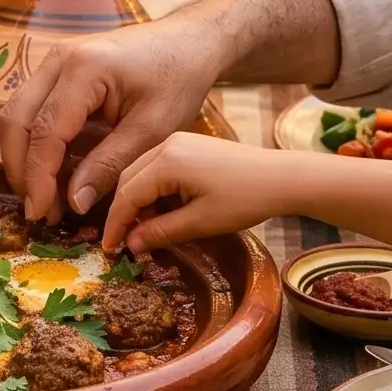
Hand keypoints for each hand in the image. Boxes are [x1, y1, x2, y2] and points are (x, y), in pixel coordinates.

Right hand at [0, 19, 227, 220]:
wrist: (189, 41)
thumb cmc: (178, 80)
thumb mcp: (152, 130)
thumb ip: (110, 165)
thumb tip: (74, 203)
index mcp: (85, 69)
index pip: (45, 132)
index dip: (38, 178)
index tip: (41, 214)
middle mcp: (58, 59)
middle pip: (16, 120)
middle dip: (22, 170)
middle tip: (39, 211)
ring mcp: (53, 60)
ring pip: (17, 114)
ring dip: (24, 157)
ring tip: (44, 196)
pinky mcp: (56, 68)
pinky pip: (32, 107)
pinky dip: (34, 141)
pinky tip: (52, 171)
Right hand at [104, 134, 296, 252]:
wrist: (282, 177)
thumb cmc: (245, 200)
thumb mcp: (200, 222)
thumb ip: (161, 232)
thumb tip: (130, 245)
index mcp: (166, 161)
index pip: (126, 194)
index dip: (115, 224)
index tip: (109, 249)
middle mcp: (167, 144)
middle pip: (129, 179)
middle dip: (124, 211)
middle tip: (124, 242)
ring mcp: (178, 140)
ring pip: (141, 172)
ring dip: (139, 200)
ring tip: (146, 229)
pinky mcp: (189, 144)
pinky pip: (158, 166)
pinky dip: (154, 189)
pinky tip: (165, 209)